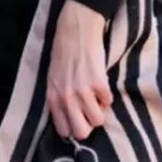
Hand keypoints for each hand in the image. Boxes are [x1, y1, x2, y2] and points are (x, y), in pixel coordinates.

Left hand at [46, 0, 112, 140]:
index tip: (79, 120)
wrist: (76, 29)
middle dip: (88, 124)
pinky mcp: (99, 83)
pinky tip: (101, 84)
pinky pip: (108, 102)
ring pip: (98, 120)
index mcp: (53, 97)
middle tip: (90, 111)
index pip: (64, 131)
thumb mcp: (53, 77)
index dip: (73, 128)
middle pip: (82, 132)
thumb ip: (59, 98)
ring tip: (96, 96)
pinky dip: (107, 95)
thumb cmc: (63, 52)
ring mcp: (82, 91)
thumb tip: (70, 116)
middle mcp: (66, 98)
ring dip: (100, 110)